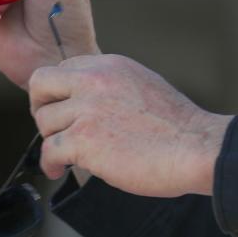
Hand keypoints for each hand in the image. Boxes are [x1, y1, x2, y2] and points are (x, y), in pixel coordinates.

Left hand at [29, 54, 231, 196]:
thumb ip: (112, 85)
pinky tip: (60, 171)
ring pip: (45, 122)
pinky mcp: (84, 139)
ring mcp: (88, 109)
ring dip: (53, 141)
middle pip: (41, 84)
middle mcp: (95, 80)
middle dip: (41, 107)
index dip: (60, 92)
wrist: (196, 147)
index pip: (64, 68)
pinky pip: (49, 151)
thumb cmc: (177, 126)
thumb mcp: (144, 85)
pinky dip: (51, 165)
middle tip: (53, 128)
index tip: (65, 110)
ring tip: (68, 156)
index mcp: (111, 65)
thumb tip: (88, 99)